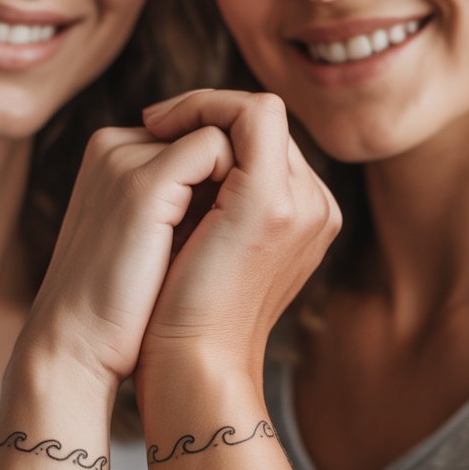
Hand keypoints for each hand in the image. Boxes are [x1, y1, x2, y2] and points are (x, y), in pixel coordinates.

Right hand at [13, 125, 233, 392]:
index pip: (193, 133)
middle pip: (209, 127)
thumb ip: (184, 199)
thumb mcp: (152, 237)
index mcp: (113, 155)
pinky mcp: (141, 184)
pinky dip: (235, 187)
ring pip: (219, 133)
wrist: (77, 349)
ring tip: (223, 238)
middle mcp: (115, 146)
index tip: (225, 224)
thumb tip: (240, 184)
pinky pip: (216, 148)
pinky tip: (221, 236)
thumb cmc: (123, 307)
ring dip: (239, 181)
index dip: (225, 174)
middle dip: (235, 174)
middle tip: (231, 233)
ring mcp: (125, 160)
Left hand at [136, 90, 339, 384]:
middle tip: (155, 121)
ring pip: (260, 111)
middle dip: (211, 112)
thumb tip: (182, 151)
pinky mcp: (269, 200)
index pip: (266, 144)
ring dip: (205, 106)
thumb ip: (211, 199)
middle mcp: (313, 207)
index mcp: (303, 218)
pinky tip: (163, 129)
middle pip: (265, 124)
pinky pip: (250, 116)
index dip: (217, 127)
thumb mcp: (204, 244)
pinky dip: (207, 110)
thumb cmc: (180, 313)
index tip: (162, 132)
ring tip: (156, 123)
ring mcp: (300, 201)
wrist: (186, 363)